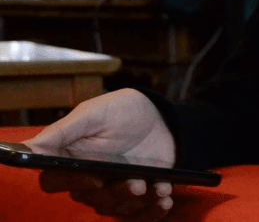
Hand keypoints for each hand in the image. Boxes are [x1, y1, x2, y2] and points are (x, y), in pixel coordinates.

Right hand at [23, 88, 176, 219]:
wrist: (163, 117)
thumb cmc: (124, 111)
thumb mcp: (95, 114)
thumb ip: (64, 130)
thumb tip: (30, 147)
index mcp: (71, 159)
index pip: (55, 181)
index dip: (73, 182)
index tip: (96, 177)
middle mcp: (88, 179)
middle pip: (90, 199)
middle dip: (116, 193)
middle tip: (137, 183)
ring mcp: (112, 189)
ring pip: (114, 208)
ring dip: (136, 202)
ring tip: (157, 188)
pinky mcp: (136, 195)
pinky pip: (138, 214)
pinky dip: (153, 211)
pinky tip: (165, 198)